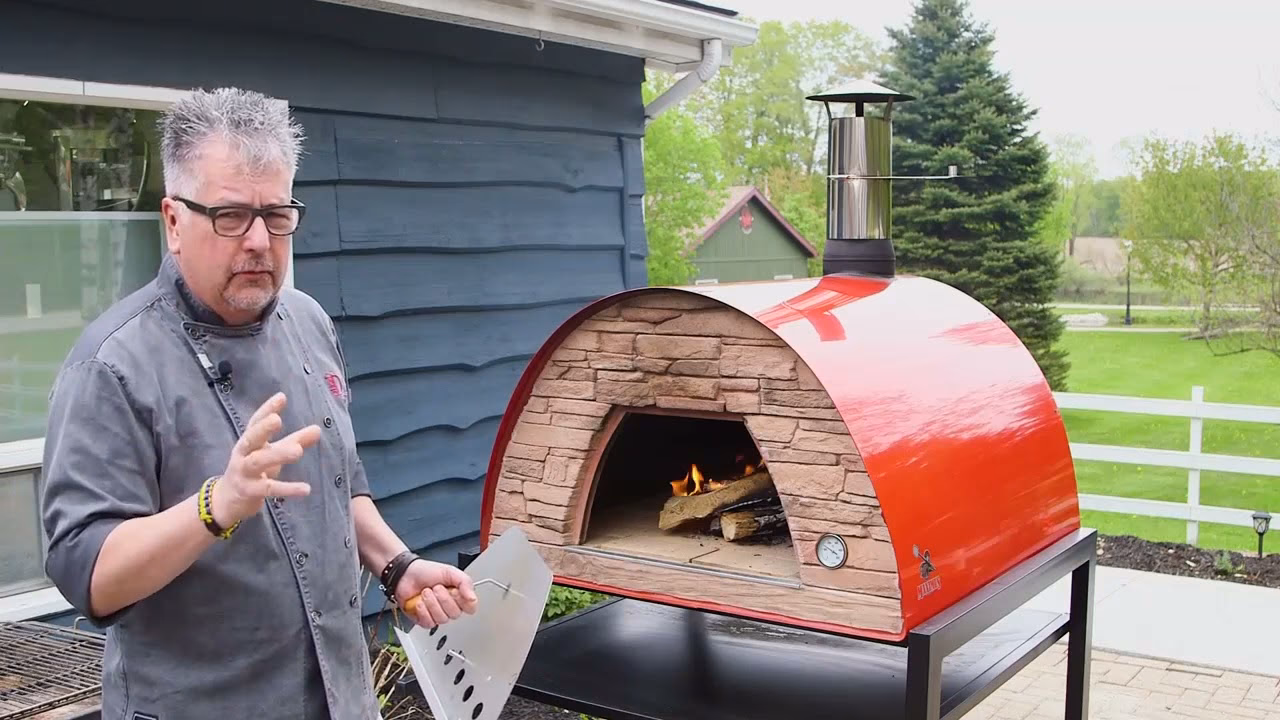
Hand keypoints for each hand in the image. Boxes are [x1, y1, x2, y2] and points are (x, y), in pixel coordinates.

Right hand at [211, 392, 320, 526]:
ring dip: (277, 455)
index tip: (281, 397)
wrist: (226, 500)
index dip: (267, 409)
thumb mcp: (272, 453)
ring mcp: (243, 472)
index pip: (255, 422)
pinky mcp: (248, 491)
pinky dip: (287, 489)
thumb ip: (295, 441)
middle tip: (277, 419)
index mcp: (249, 441)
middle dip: (262, 429)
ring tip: (298, 451)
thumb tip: (318, 429)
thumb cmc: (253, 470)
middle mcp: (243, 454)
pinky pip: (268, 489)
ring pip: (258, 462)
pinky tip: (306, 489)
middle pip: (251, 438)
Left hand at [397, 559, 479, 627]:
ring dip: (432, 604)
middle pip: (455, 614)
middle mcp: (449, 607)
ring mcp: (437, 614)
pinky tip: (419, 603)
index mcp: (459, 596)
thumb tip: (473, 598)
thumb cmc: (426, 572)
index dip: (464, 601)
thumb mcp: (450, 572)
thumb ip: (465, 583)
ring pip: (442, 619)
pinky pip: (429, 623)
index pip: (470, 607)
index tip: (456, 591)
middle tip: (436, 588)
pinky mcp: (424, 620)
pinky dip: (423, 612)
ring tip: (425, 592)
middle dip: (443, 599)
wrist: (406, 575)